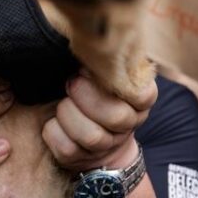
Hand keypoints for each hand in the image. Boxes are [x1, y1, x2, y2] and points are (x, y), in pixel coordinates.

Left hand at [43, 71, 157, 172]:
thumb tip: (88, 37)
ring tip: (62, 103)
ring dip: (68, 113)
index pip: (144, 95)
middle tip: (72, 82)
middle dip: (85, 96)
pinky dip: (53, 131)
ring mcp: (106, 146)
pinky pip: (67, 148)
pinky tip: (53, 121)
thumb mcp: (101, 74)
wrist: (84, 132)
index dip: (120, 83)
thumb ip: (103, 61)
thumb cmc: (91, 90)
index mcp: (138, 101)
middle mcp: (128, 125)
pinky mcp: (80, 160)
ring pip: (91, 136)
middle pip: (115, 117)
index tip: (96, 70)